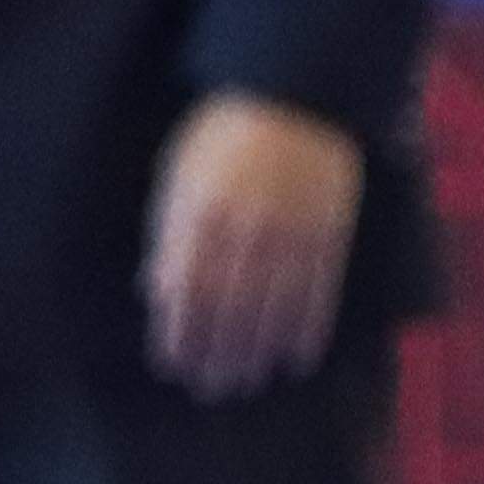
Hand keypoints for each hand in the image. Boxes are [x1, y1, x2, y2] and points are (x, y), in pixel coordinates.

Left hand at [143, 88, 365, 401]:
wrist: (294, 94)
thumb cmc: (221, 134)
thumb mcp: (177, 177)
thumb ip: (167, 235)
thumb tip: (154, 290)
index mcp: (199, 214)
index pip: (185, 291)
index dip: (179, 333)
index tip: (173, 365)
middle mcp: (244, 230)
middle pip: (229, 308)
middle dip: (218, 353)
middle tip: (211, 388)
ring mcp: (291, 233)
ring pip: (272, 308)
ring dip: (258, 351)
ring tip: (247, 381)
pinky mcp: (329, 231)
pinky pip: (318, 291)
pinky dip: (307, 328)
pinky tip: (298, 358)